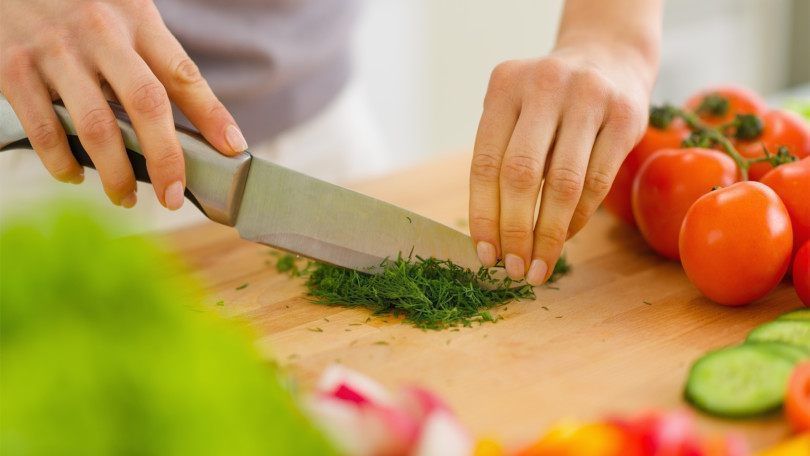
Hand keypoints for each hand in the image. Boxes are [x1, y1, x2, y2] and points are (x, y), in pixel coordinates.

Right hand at [0, 0, 246, 208]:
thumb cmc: (77, 1)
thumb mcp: (124, 13)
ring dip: (116, 173)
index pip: (184, 74)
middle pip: (146, 104)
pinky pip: (44, 128)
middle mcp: (101, 34)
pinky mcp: (14, 69)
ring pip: (96, 126)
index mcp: (137, 21)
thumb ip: (152, 57)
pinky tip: (75, 175)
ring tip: (126, 197)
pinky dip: (62, 162)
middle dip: (166, 158)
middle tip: (173, 196)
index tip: (233, 148)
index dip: (213, 115)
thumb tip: (189, 121)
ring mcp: (56, 52)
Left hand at [469, 43, 655, 284]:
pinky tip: (566, 236)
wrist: (609, 56)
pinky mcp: (626, 115)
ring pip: (564, 184)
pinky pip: (598, 181)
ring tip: (540, 265)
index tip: (486, 255)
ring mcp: (589, 97)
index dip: (484, 216)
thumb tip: (493, 238)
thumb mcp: (515, 111)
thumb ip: (501, 159)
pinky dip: (578, 218)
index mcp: (505, 86)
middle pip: (522, 175)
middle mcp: (545, 86)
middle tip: (515, 269)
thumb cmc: (549, 101)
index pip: (486, 164)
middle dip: (516, 232)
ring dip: (550, 235)